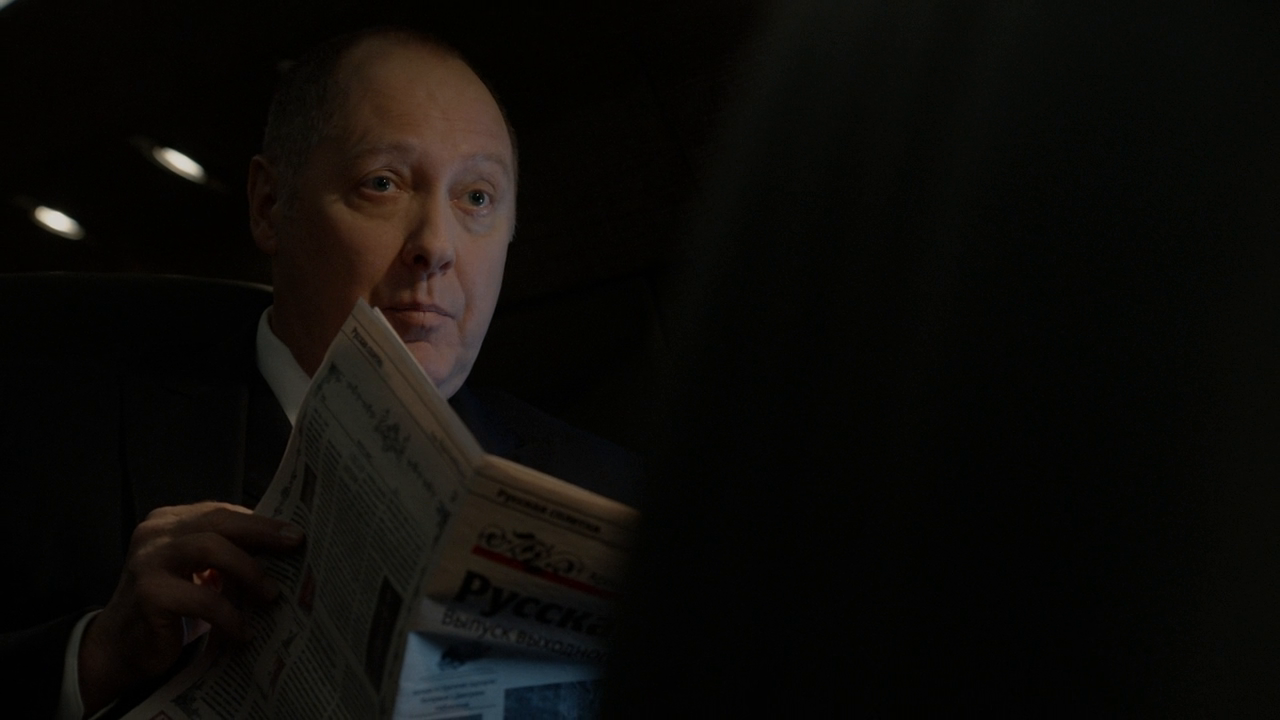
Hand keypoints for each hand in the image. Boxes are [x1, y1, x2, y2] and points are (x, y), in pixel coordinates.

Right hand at [78, 502, 303, 713]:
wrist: (118, 649)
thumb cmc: (168, 608)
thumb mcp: (197, 572)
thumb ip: (225, 553)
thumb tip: (282, 548)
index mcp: (169, 522)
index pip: (221, 511)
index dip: (260, 521)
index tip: (295, 533)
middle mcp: (155, 534)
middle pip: (218, 521)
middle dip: (262, 532)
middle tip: (296, 545)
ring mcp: (148, 561)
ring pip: (210, 549)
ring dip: (248, 571)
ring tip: (271, 595)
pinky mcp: (149, 594)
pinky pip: (201, 598)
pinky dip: (228, 614)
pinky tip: (243, 631)